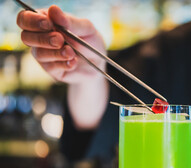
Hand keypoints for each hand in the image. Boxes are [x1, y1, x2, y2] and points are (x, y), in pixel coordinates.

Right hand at [17, 5, 108, 128]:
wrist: (99, 62)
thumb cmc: (90, 41)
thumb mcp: (86, 28)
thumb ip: (70, 21)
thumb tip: (53, 10)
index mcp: (45, 22)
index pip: (25, 19)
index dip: (32, 21)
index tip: (48, 24)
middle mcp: (40, 38)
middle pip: (26, 37)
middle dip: (43, 38)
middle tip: (60, 39)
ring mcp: (44, 55)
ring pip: (38, 53)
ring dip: (55, 53)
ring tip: (71, 52)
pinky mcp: (52, 69)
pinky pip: (51, 67)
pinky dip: (63, 63)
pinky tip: (73, 62)